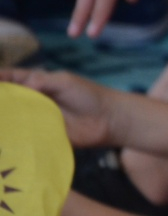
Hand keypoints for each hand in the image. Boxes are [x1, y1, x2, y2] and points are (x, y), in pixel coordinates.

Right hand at [0, 69, 120, 147]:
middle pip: (8, 99)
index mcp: (37, 83)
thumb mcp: (64, 82)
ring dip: (2, 120)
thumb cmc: (88, 95)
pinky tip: (3, 137)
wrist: (109, 120)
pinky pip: (24, 136)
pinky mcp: (42, 136)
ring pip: (12, 118)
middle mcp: (33, 101)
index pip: (11, 78)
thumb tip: (22, 85)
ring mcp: (36, 119)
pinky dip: (12, 137)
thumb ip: (42, 81)